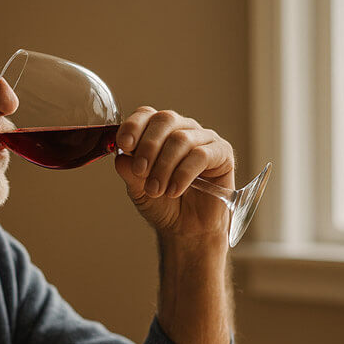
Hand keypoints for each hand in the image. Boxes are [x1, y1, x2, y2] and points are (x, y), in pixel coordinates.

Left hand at [114, 106, 235, 242]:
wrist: (187, 230)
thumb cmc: (164, 205)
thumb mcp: (138, 189)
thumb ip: (130, 171)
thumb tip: (122, 157)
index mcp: (160, 132)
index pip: (146, 114)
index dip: (134, 125)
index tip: (125, 145)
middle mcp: (183, 129)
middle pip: (165, 120)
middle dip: (148, 146)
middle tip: (141, 172)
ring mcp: (204, 139)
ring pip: (181, 139)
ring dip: (164, 166)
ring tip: (156, 190)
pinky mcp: (222, 153)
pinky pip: (201, 155)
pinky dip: (183, 174)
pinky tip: (175, 190)